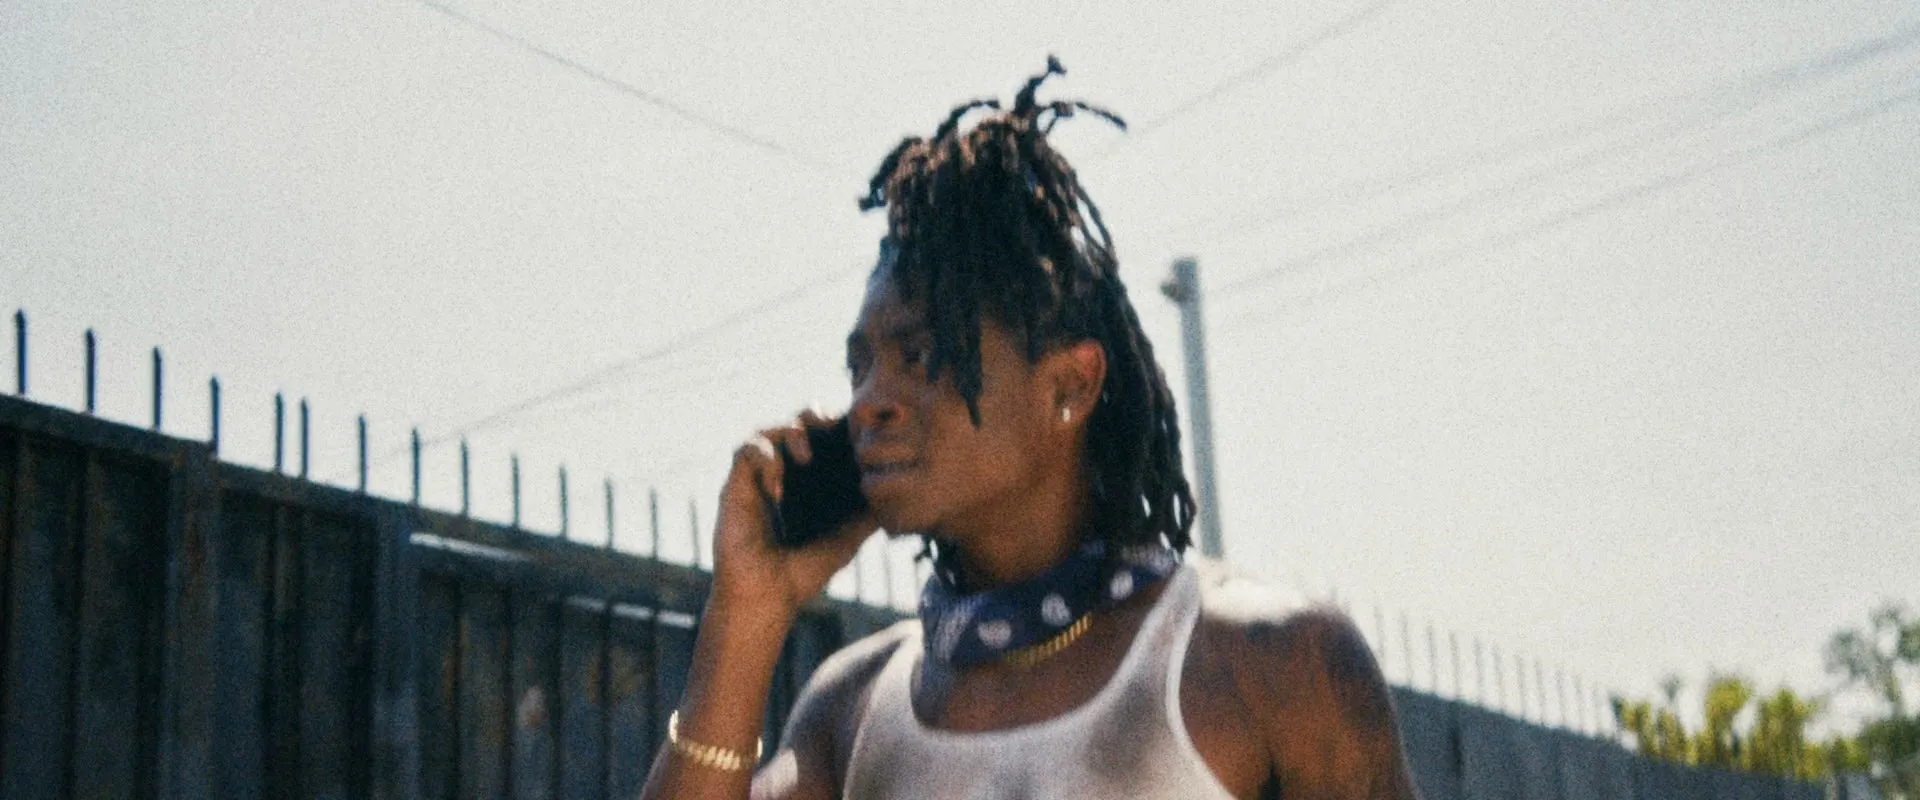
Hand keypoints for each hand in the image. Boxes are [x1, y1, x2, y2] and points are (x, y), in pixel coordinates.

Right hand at [708, 408, 877, 624]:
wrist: (767, 596)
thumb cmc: (804, 573)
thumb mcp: (846, 540)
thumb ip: (867, 517)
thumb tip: (894, 496)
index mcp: (808, 484)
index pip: (822, 439)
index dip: (836, 427)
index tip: (854, 435)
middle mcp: (784, 475)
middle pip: (795, 423)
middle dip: (813, 416)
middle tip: (829, 427)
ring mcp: (759, 478)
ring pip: (769, 429)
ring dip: (790, 432)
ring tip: (806, 457)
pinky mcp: (736, 485)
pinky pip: (747, 449)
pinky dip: (766, 458)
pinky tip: (778, 489)